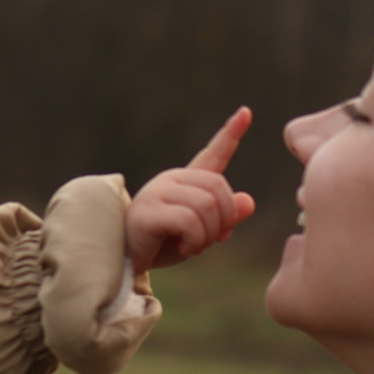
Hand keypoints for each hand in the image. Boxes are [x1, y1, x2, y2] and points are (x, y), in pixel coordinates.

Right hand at [125, 108, 255, 273]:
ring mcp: (157, 193)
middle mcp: (171, 180)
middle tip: (215, 239)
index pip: (213, 154)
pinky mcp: (148, 211)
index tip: (246, 112)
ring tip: (194, 246)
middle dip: (225, 219)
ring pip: (207, 205)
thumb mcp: (201, 232)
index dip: (231, 134)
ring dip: (208, 235)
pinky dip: (195, 240)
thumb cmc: (162, 244)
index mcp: (186, 181)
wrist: (125, 260)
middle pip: (218, 187)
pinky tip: (185, 248)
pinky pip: (189, 221)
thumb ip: (224, 217)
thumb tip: (248, 202)